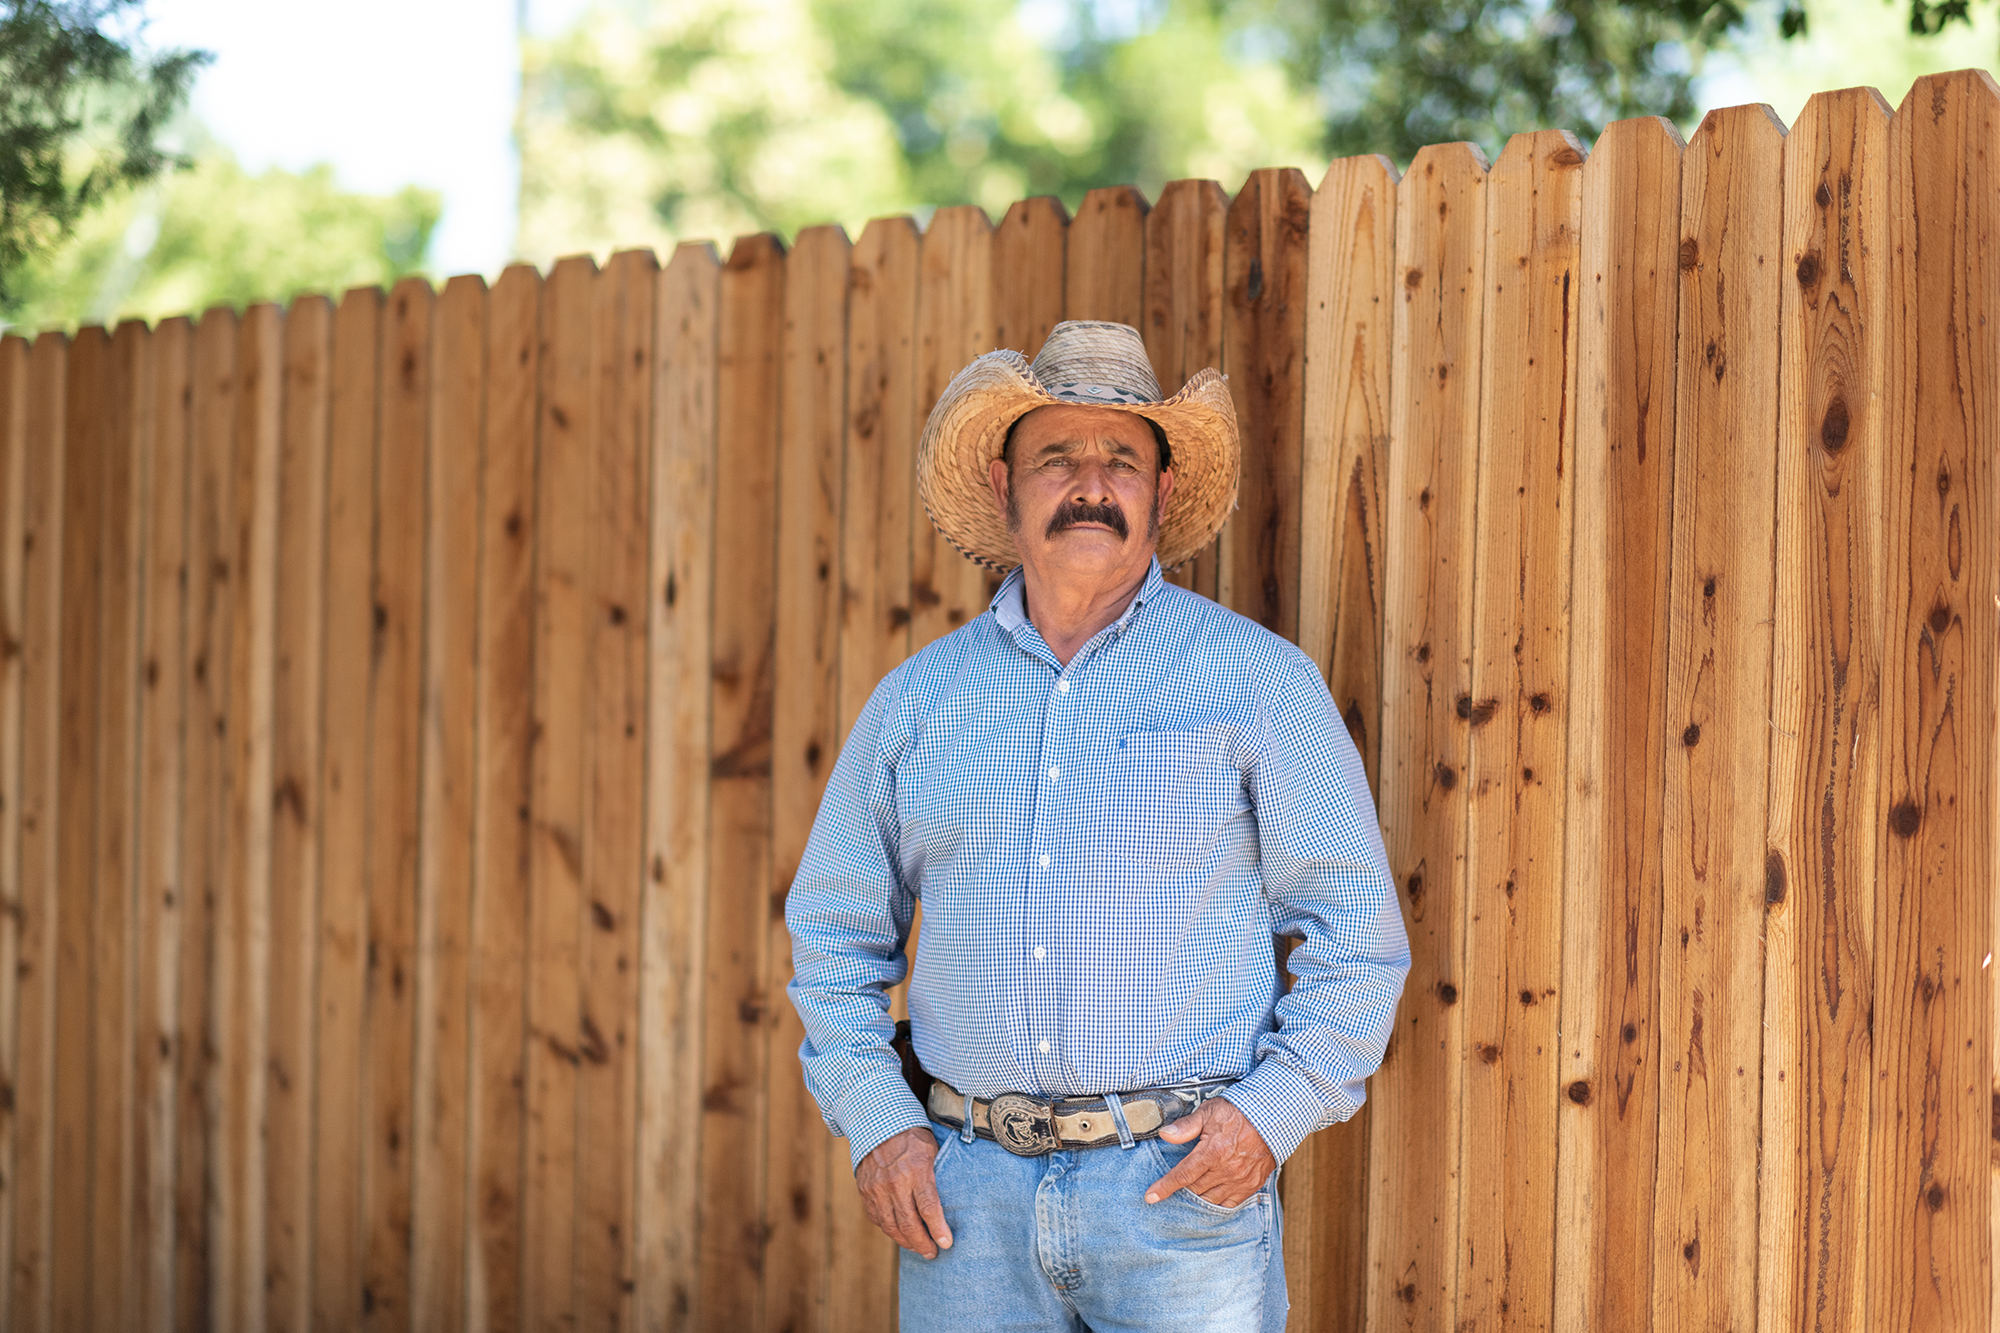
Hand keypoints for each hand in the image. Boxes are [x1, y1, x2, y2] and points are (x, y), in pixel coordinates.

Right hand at [855, 1126, 953, 1257]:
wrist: (878, 1125)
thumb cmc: (913, 1139)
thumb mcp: (932, 1152)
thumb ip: (937, 1178)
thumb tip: (951, 1205)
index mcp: (916, 1170)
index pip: (928, 1208)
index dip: (938, 1230)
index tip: (946, 1244)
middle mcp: (894, 1182)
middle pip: (908, 1224)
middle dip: (923, 1243)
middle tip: (933, 1253)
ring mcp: (877, 1188)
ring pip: (891, 1226)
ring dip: (906, 1242)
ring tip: (918, 1247)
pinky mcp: (865, 1191)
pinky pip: (878, 1219)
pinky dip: (889, 1230)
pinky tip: (900, 1233)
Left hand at [1145, 1098, 1275, 1208]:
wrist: (1272, 1118)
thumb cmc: (1238, 1112)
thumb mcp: (1208, 1112)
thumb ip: (1186, 1127)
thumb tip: (1164, 1134)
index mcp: (1212, 1152)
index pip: (1182, 1175)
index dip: (1164, 1187)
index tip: (1151, 1197)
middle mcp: (1226, 1170)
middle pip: (1195, 1189)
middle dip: (1181, 1191)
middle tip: (1172, 1189)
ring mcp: (1240, 1180)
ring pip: (1211, 1199)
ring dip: (1198, 1198)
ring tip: (1190, 1193)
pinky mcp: (1251, 1185)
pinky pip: (1230, 1203)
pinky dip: (1217, 1203)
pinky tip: (1210, 1197)